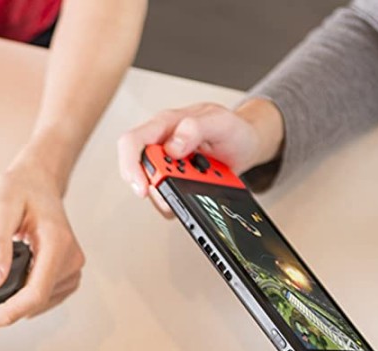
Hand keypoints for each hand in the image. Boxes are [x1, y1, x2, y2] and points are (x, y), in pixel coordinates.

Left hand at [0, 157, 84, 329]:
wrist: (37, 181)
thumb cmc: (21, 189)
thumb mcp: (0, 208)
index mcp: (58, 243)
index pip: (35, 293)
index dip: (9, 312)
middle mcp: (71, 259)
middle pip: (37, 302)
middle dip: (8, 308)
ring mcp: (72, 268)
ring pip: (40, 303)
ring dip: (17, 303)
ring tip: (0, 284)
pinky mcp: (68, 274)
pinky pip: (44, 298)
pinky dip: (26, 298)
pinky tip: (15, 285)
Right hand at [117, 99, 284, 213]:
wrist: (246, 145)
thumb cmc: (233, 129)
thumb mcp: (222, 122)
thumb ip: (196, 127)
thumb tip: (172, 145)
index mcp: (166, 125)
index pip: (133, 142)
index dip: (131, 167)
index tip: (144, 187)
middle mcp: (161, 144)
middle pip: (139, 171)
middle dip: (156, 187)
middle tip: (177, 192)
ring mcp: (166, 164)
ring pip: (153, 188)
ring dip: (172, 194)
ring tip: (198, 183)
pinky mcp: (173, 180)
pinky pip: (167, 197)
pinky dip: (180, 201)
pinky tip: (195, 191)